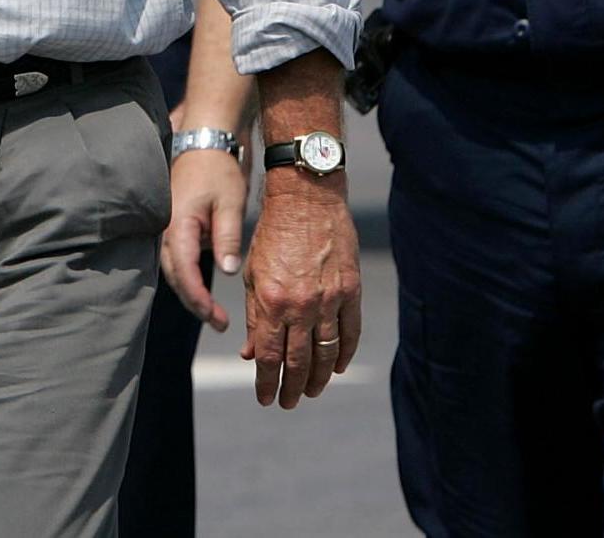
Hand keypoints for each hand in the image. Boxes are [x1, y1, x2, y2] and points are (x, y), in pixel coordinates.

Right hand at [162, 145, 248, 329]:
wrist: (204, 143)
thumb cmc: (217, 170)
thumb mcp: (229, 203)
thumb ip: (227, 239)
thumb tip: (227, 271)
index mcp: (178, 226)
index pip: (184, 274)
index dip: (199, 300)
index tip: (216, 318)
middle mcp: (166, 230)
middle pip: (175, 278)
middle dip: (195, 304)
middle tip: (219, 324)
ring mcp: (166, 228)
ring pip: (173, 271)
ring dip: (190, 293)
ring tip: (213, 313)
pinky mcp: (172, 226)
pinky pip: (175, 259)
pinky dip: (186, 277)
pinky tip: (202, 287)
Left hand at [240, 172, 360, 408]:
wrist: (307, 200)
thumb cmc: (272, 235)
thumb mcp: (253, 275)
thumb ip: (254, 317)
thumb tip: (251, 355)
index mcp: (272, 300)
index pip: (269, 356)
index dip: (266, 382)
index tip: (265, 398)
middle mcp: (302, 305)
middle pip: (298, 361)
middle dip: (291, 387)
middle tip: (287, 403)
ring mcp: (330, 299)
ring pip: (326, 353)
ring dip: (318, 378)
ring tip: (309, 392)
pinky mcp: (351, 291)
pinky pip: (350, 333)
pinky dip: (344, 355)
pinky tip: (337, 368)